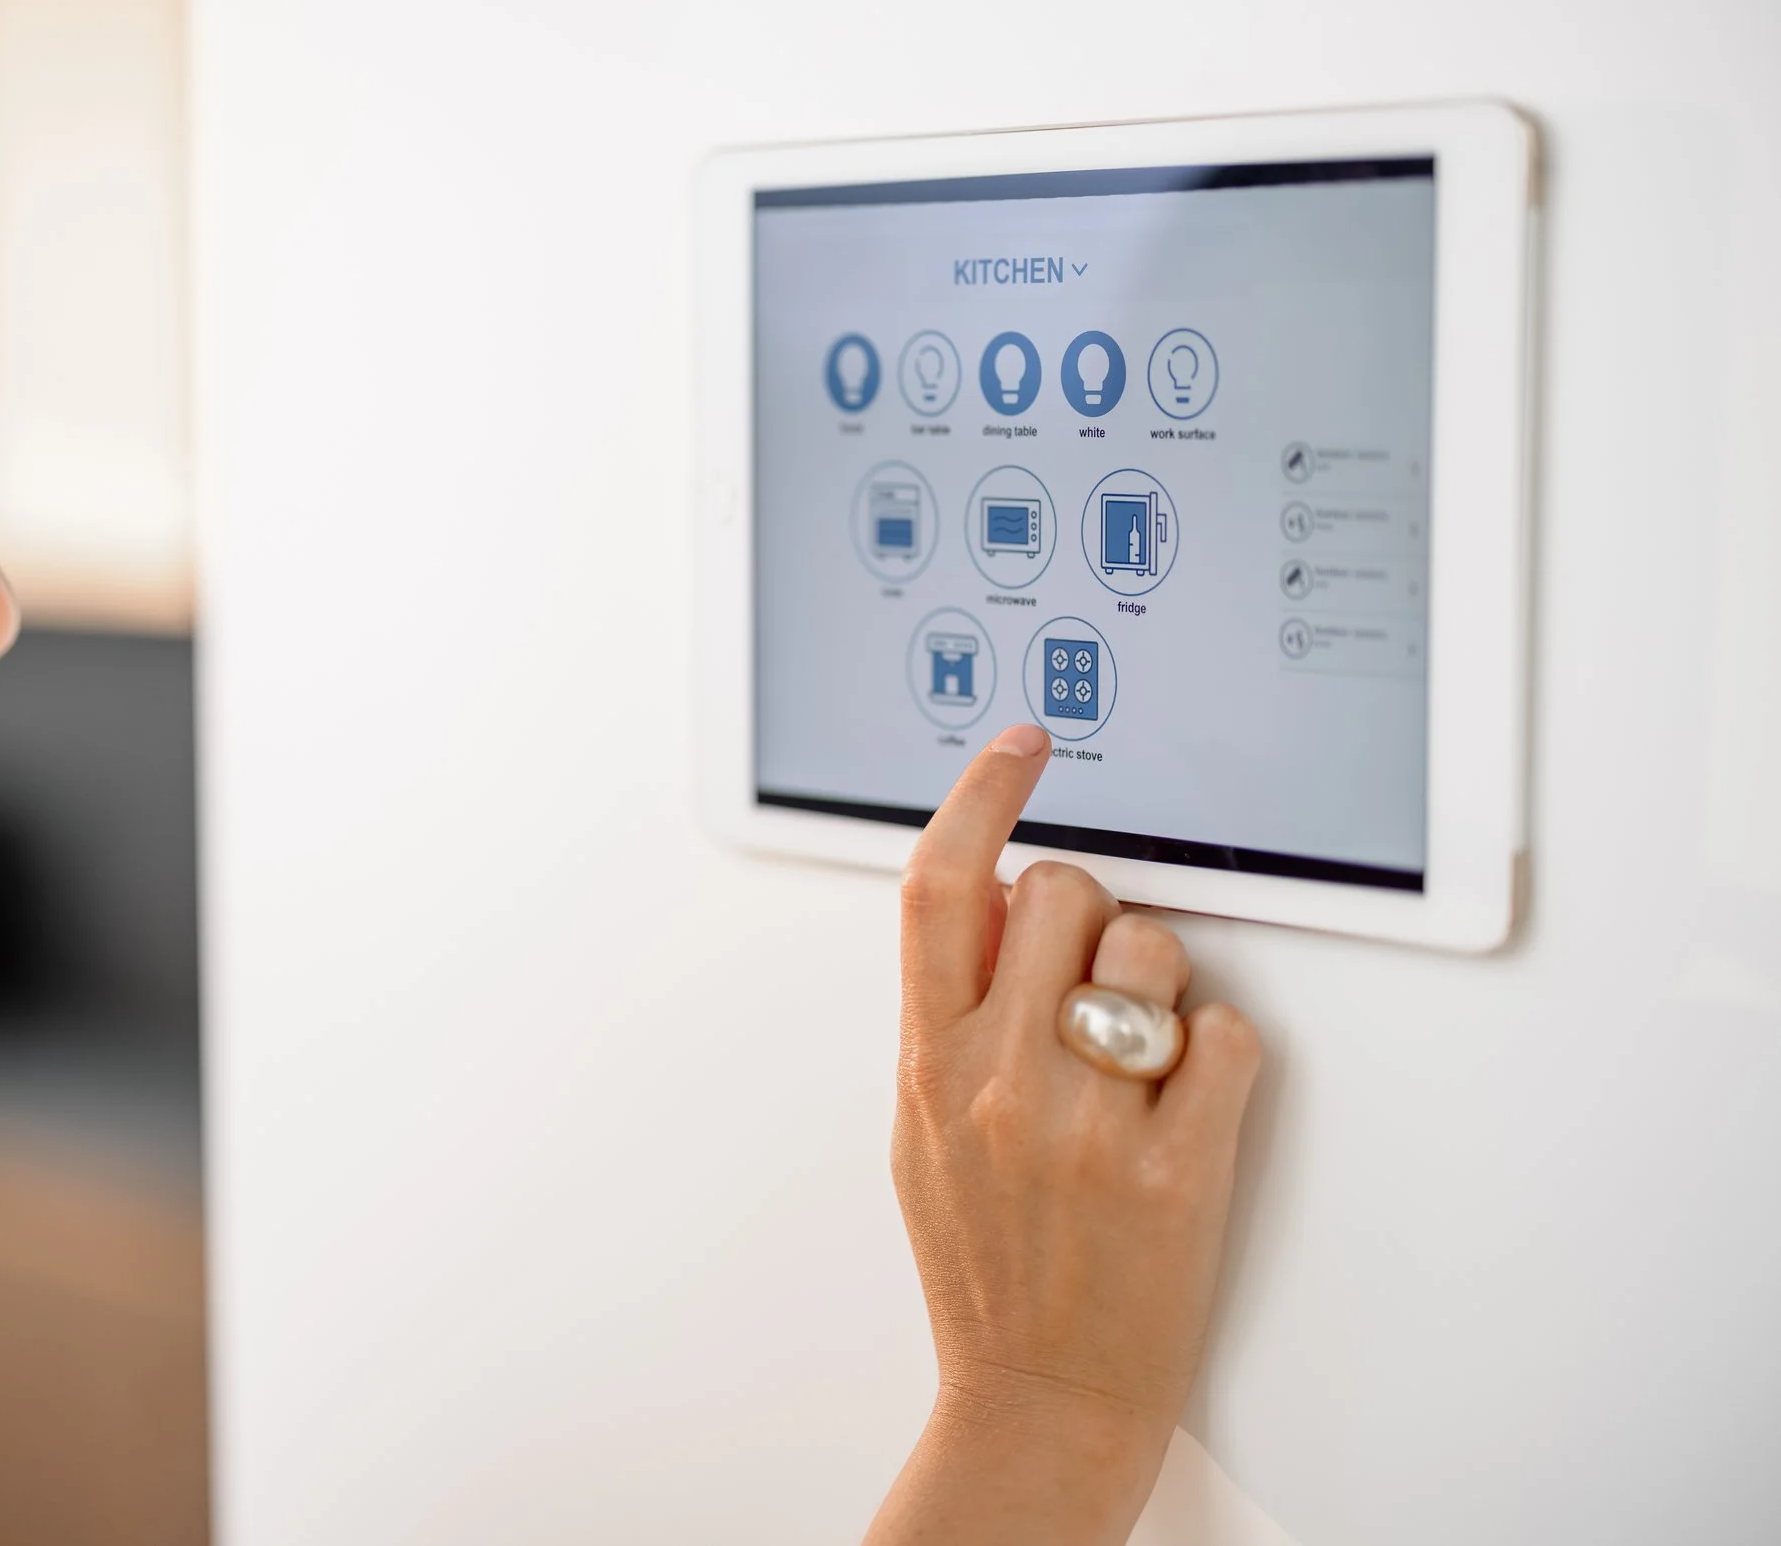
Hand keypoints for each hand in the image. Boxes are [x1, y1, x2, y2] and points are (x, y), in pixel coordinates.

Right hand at [866, 725, 1262, 1545]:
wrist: (1037, 1398)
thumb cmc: (984, 1264)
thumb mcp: (920, 1126)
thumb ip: (947, 1011)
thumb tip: (990, 901)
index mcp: (928, 1063)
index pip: (938, 884)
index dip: (981, 792)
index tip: (1023, 746)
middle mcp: (1000, 1080)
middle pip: (1060, 891)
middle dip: (1088, 907)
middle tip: (1092, 966)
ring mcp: (1089, 1121)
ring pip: (1152, 949)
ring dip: (1158, 978)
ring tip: (1140, 1048)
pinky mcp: (1177, 1165)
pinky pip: (1225, 1035)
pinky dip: (1217, 1054)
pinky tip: (1184, 1099)